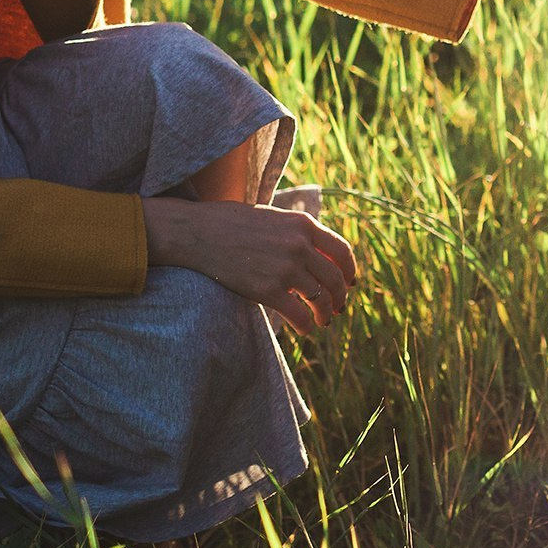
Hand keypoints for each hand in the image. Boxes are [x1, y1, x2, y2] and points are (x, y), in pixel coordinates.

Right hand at [142, 197, 359, 332]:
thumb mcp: (272, 217)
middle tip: (337, 307)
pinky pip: (298, 314)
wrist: (197, 232)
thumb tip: (315, 250)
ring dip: (325, 313)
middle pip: (335, 278)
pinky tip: (304, 330)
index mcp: (303, 224)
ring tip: (323, 321)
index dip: (349, 269)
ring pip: (320, 298)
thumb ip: (296, 232)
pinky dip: (306, 325)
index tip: (350, 282)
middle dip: (340, 296)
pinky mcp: (267, 289)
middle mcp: (299, 245)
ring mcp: (285, 268)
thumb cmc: (230, 223)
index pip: (341, 250)